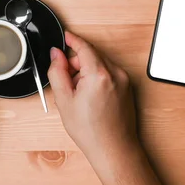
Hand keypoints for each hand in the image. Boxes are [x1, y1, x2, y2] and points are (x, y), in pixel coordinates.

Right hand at [48, 32, 172, 184]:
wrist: (114, 149)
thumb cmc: (91, 131)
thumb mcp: (65, 100)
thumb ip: (57, 72)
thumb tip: (56, 54)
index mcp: (99, 74)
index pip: (84, 47)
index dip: (72, 40)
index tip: (65, 36)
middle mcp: (116, 73)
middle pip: (92, 55)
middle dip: (77, 62)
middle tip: (67, 81)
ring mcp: (124, 79)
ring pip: (101, 64)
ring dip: (87, 71)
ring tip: (79, 94)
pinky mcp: (128, 86)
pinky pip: (109, 73)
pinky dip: (98, 77)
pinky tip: (91, 97)